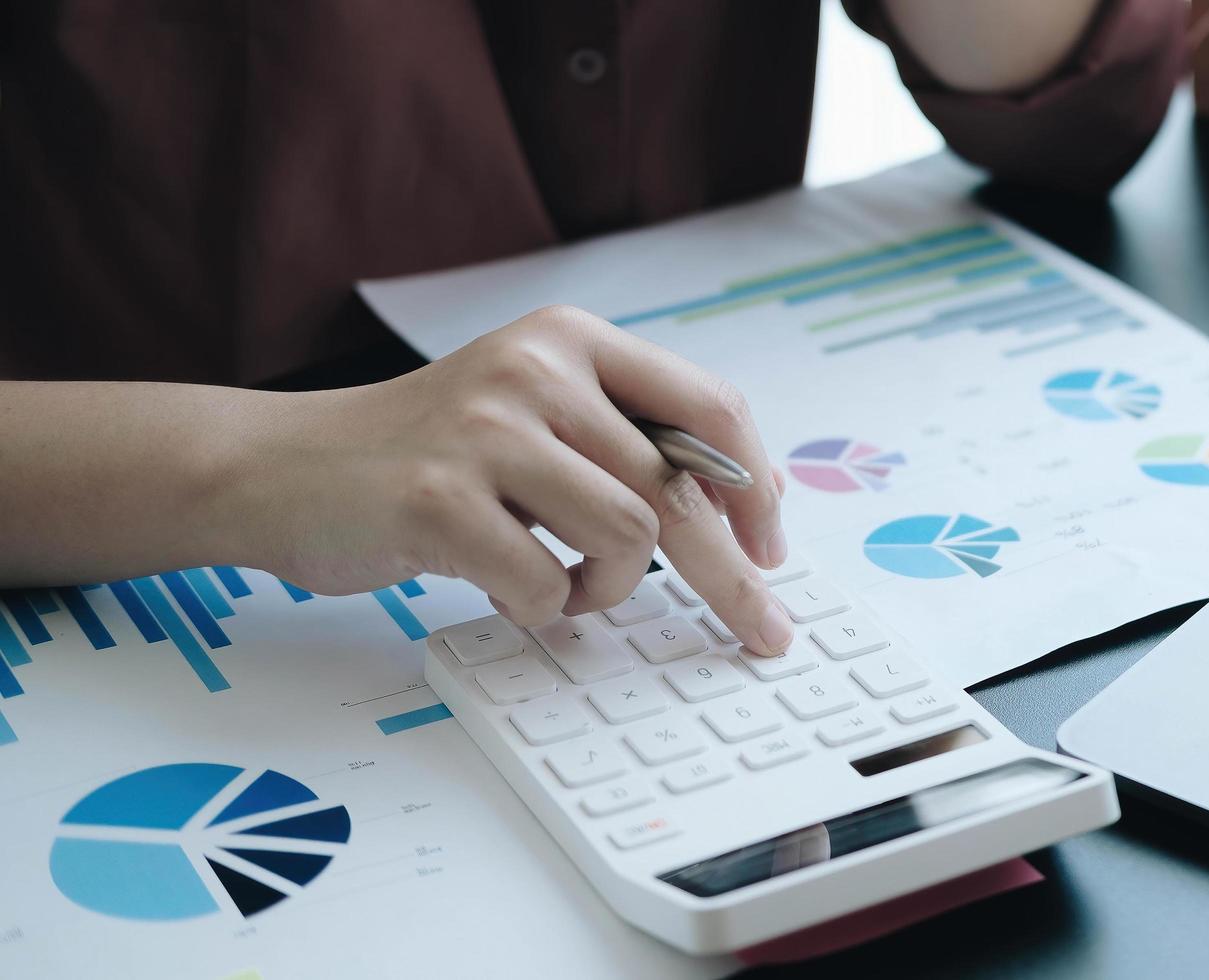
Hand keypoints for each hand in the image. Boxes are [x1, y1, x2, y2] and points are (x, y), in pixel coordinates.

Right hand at [237, 306, 795, 652]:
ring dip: (608, 586)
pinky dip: (543, 607)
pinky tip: (511, 590)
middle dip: (732, 574)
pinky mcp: (439, 498)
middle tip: (764, 631)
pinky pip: (547, 581)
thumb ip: (630, 440)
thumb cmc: (423, 455)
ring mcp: (486, 431)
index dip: (755, 486)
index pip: (707, 405)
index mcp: (570, 340)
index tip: (771, 547)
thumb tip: (756, 492)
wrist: (278, 467)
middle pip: (681, 487)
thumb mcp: (534, 417)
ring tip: (563, 585)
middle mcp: (536, 369)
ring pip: (629, 534)